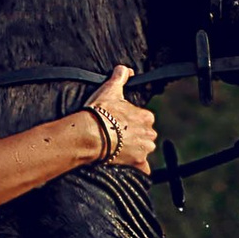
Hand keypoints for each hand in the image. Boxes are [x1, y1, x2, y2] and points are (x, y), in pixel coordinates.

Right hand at [83, 64, 158, 178]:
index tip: (120, 123)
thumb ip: (120, 77)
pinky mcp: (137, 163)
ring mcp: (144, 150)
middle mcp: (149, 133)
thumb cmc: (100, 112)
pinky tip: (132, 166)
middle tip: (118, 136)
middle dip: (135, 136)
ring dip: (136, 150)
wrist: (89, 135)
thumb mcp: (110, 90)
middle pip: (146, 135)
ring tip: (119, 148)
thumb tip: (125, 69)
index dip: (132, 121)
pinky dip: (140, 168)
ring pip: (144, 150)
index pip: (144, 119)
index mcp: (146, 116)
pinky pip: (143, 168)